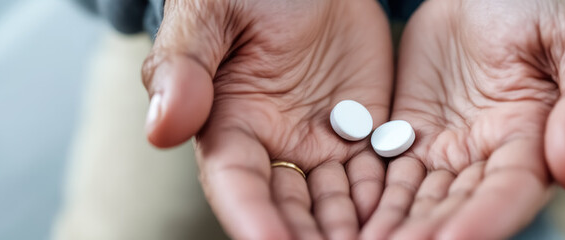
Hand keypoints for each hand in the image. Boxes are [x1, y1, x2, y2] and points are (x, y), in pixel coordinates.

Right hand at [140, 0, 392, 238]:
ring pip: (336, 205)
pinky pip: (378, 176)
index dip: (254, 218)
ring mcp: (321, 143)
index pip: (238, 184)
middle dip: (309, 239)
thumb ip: (185, 67)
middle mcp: (274, 146)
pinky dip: (388, 201)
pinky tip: (402, 217)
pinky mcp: (364, 132)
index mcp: (228, 125)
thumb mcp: (212, 14)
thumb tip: (162, 129)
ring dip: (353, 231)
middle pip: (289, 209)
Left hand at [362, 0, 564, 238]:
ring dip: (392, 225)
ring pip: (417, 198)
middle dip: (425, 233)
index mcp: (536, 140)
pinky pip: (387, 171)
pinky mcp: (412, 133)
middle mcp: (489, 156)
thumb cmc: (550, 8)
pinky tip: (347, 216)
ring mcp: (448, 148)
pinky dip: (369, 197)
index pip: (509, 192)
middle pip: (456, 206)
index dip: (482, 218)